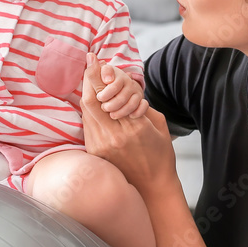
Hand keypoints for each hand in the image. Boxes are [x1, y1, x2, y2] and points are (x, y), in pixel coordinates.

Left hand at [81, 54, 176, 194]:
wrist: (152, 188)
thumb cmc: (160, 156)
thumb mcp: (159, 126)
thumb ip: (143, 107)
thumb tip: (129, 91)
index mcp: (135, 127)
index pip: (110, 95)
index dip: (98, 75)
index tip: (94, 59)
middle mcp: (115, 136)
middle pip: (91, 101)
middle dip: (88, 79)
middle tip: (88, 62)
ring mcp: (102, 146)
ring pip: (87, 112)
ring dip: (87, 93)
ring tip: (89, 77)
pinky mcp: (95, 153)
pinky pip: (88, 125)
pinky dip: (89, 110)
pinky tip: (91, 100)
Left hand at [94, 62, 148, 118]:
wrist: (124, 91)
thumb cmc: (107, 85)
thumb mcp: (100, 77)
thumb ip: (94, 72)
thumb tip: (89, 55)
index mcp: (116, 75)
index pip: (113, 82)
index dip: (105, 92)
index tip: (99, 96)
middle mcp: (127, 81)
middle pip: (121, 96)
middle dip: (110, 104)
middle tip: (104, 108)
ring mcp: (136, 91)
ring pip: (131, 103)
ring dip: (121, 111)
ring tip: (112, 115)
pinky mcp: (142, 100)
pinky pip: (143, 106)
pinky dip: (137, 112)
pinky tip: (129, 116)